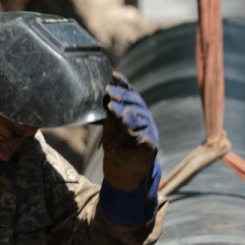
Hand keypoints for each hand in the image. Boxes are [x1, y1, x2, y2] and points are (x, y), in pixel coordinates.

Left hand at [102, 72, 159, 191]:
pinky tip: (129, 134)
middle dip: (122, 98)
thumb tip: (92, 100)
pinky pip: (145, 138)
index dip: (122, 84)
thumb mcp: (109, 126)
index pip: (129, 92)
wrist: (127, 168)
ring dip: (128, 115)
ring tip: (118, 113)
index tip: (113, 76)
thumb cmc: (117, 143)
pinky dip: (136, 136)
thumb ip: (107, 114)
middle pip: (135, 103)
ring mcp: (149, 130)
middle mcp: (143, 116)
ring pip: (140, 119)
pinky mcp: (151, 145)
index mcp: (134, 108)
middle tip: (110, 96)